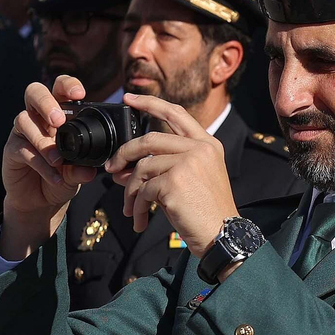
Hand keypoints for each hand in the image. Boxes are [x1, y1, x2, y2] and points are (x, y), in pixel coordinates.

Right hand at [0, 76, 102, 259]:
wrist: (41, 201)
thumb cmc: (62, 177)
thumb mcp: (77, 174)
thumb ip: (82, 169)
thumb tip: (90, 170)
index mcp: (58, 114)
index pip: (60, 89)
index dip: (68, 85)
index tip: (80, 94)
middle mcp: (38, 117)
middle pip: (34, 92)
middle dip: (46, 102)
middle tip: (58, 121)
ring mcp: (22, 131)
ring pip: (24, 120)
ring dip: (43, 140)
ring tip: (58, 160)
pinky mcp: (12, 149)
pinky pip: (23, 149)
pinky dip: (40, 163)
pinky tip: (54, 176)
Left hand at [104, 93, 238, 253]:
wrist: (222, 237)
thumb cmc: (205, 213)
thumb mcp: (189, 181)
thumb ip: (161, 167)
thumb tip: (123, 168)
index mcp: (207, 144)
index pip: (176, 113)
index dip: (150, 103)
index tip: (129, 98)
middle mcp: (199, 148)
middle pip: (149, 139)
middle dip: (125, 153)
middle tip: (112, 169)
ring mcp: (188, 163)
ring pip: (143, 168)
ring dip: (131, 191)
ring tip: (131, 209)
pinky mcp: (175, 181)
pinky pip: (144, 190)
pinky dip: (137, 206)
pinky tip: (140, 220)